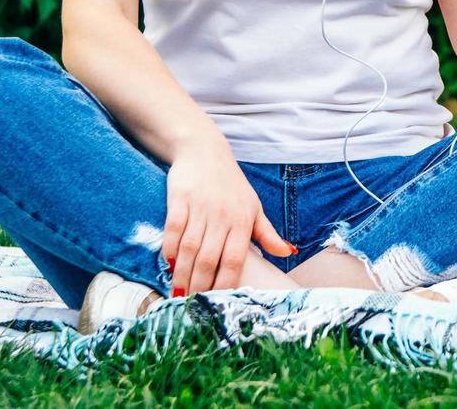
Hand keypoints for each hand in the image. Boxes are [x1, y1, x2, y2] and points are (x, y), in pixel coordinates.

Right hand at [163, 138, 292, 295]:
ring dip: (183, 274)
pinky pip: (173, 230)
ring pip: (190, 249)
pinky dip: (170, 249)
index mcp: (243, 220)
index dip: (226, 283)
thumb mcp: (254, 207)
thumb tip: (288, 253)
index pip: (236, 260)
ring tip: (178, 293)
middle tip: (193, 305)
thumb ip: (267, 234)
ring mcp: (201, 207)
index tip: (217, 302)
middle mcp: (223, 215)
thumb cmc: (231, 184)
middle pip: (210, 259)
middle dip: (201, 285)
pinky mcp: (180, 199)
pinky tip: (169, 265)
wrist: (204, 151)